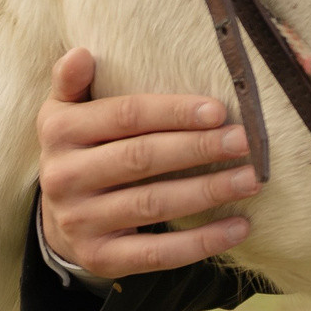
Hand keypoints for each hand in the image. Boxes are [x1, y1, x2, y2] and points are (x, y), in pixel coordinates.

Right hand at [37, 47, 258, 278]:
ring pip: (153, 205)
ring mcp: (80, 222)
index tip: (219, 110)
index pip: (125, 116)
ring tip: (251, 181)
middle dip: (198, 149)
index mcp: (60, 131)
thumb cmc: (81, 151)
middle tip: (244, 141)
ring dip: (208, 192)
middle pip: (141, 159)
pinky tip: (239, 227)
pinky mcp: (101, 258)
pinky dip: (201, 242)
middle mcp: (64, 177)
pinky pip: (157, 253)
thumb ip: (72, 82)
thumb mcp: (65, 113)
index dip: (173, 112)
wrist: (60, 222)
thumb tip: (81, 52)